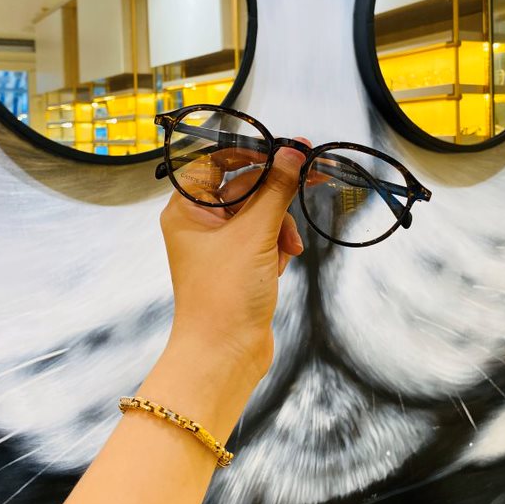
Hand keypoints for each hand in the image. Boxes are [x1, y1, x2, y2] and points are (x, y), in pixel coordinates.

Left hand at [160, 140, 308, 384]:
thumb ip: (276, 189)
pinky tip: (283, 262)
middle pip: (246, 187)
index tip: (284, 148)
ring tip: (288, 248)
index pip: (216, 162)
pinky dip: (278, 244)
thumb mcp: (254, 234)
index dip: (250, 152)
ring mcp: (222, 244)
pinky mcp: (241, 262)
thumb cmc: (224, 294)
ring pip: (261, 212)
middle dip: (277, 193)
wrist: (226, 355)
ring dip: (280, 225)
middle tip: (315, 174)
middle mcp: (202, 223)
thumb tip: (294, 152)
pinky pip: (265, 237)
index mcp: (188, 209)